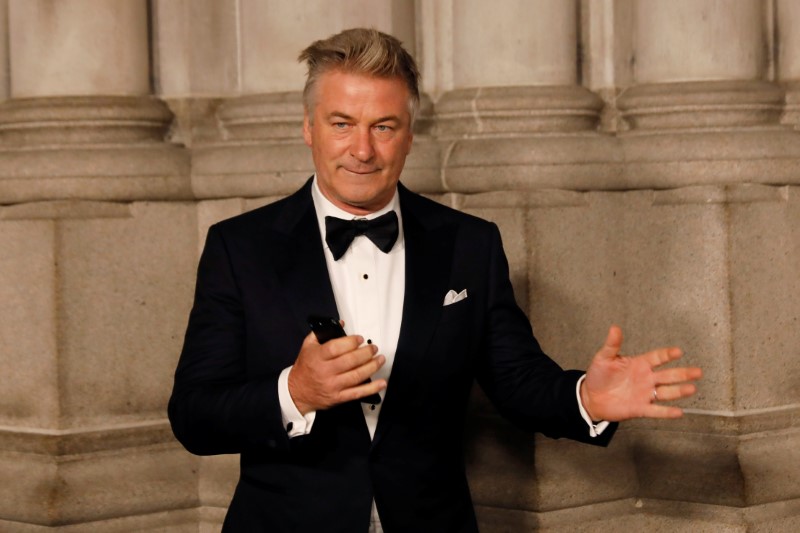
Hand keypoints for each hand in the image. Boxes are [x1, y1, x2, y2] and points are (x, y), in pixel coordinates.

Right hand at [288, 329, 385, 413]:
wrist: (296, 392)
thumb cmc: (305, 368)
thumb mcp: (308, 346)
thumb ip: (322, 333)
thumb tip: (340, 324)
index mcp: (317, 357)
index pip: (336, 348)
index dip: (351, 342)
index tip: (360, 339)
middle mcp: (325, 371)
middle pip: (350, 361)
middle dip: (366, 353)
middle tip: (373, 348)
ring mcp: (333, 385)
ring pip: (357, 375)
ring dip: (372, 366)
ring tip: (380, 359)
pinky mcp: (339, 397)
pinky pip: (358, 393)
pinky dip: (372, 388)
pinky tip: (382, 382)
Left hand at [580, 325, 701, 421]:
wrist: (591, 397)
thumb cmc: (599, 376)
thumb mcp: (604, 358)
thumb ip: (612, 345)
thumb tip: (614, 328)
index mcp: (639, 364)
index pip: (657, 357)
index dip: (667, 354)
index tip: (678, 351)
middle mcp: (646, 378)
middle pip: (668, 375)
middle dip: (683, 374)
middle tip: (697, 372)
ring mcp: (645, 394)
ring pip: (666, 392)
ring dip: (679, 391)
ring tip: (692, 388)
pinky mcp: (640, 408)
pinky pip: (655, 411)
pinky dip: (666, 412)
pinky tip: (678, 412)